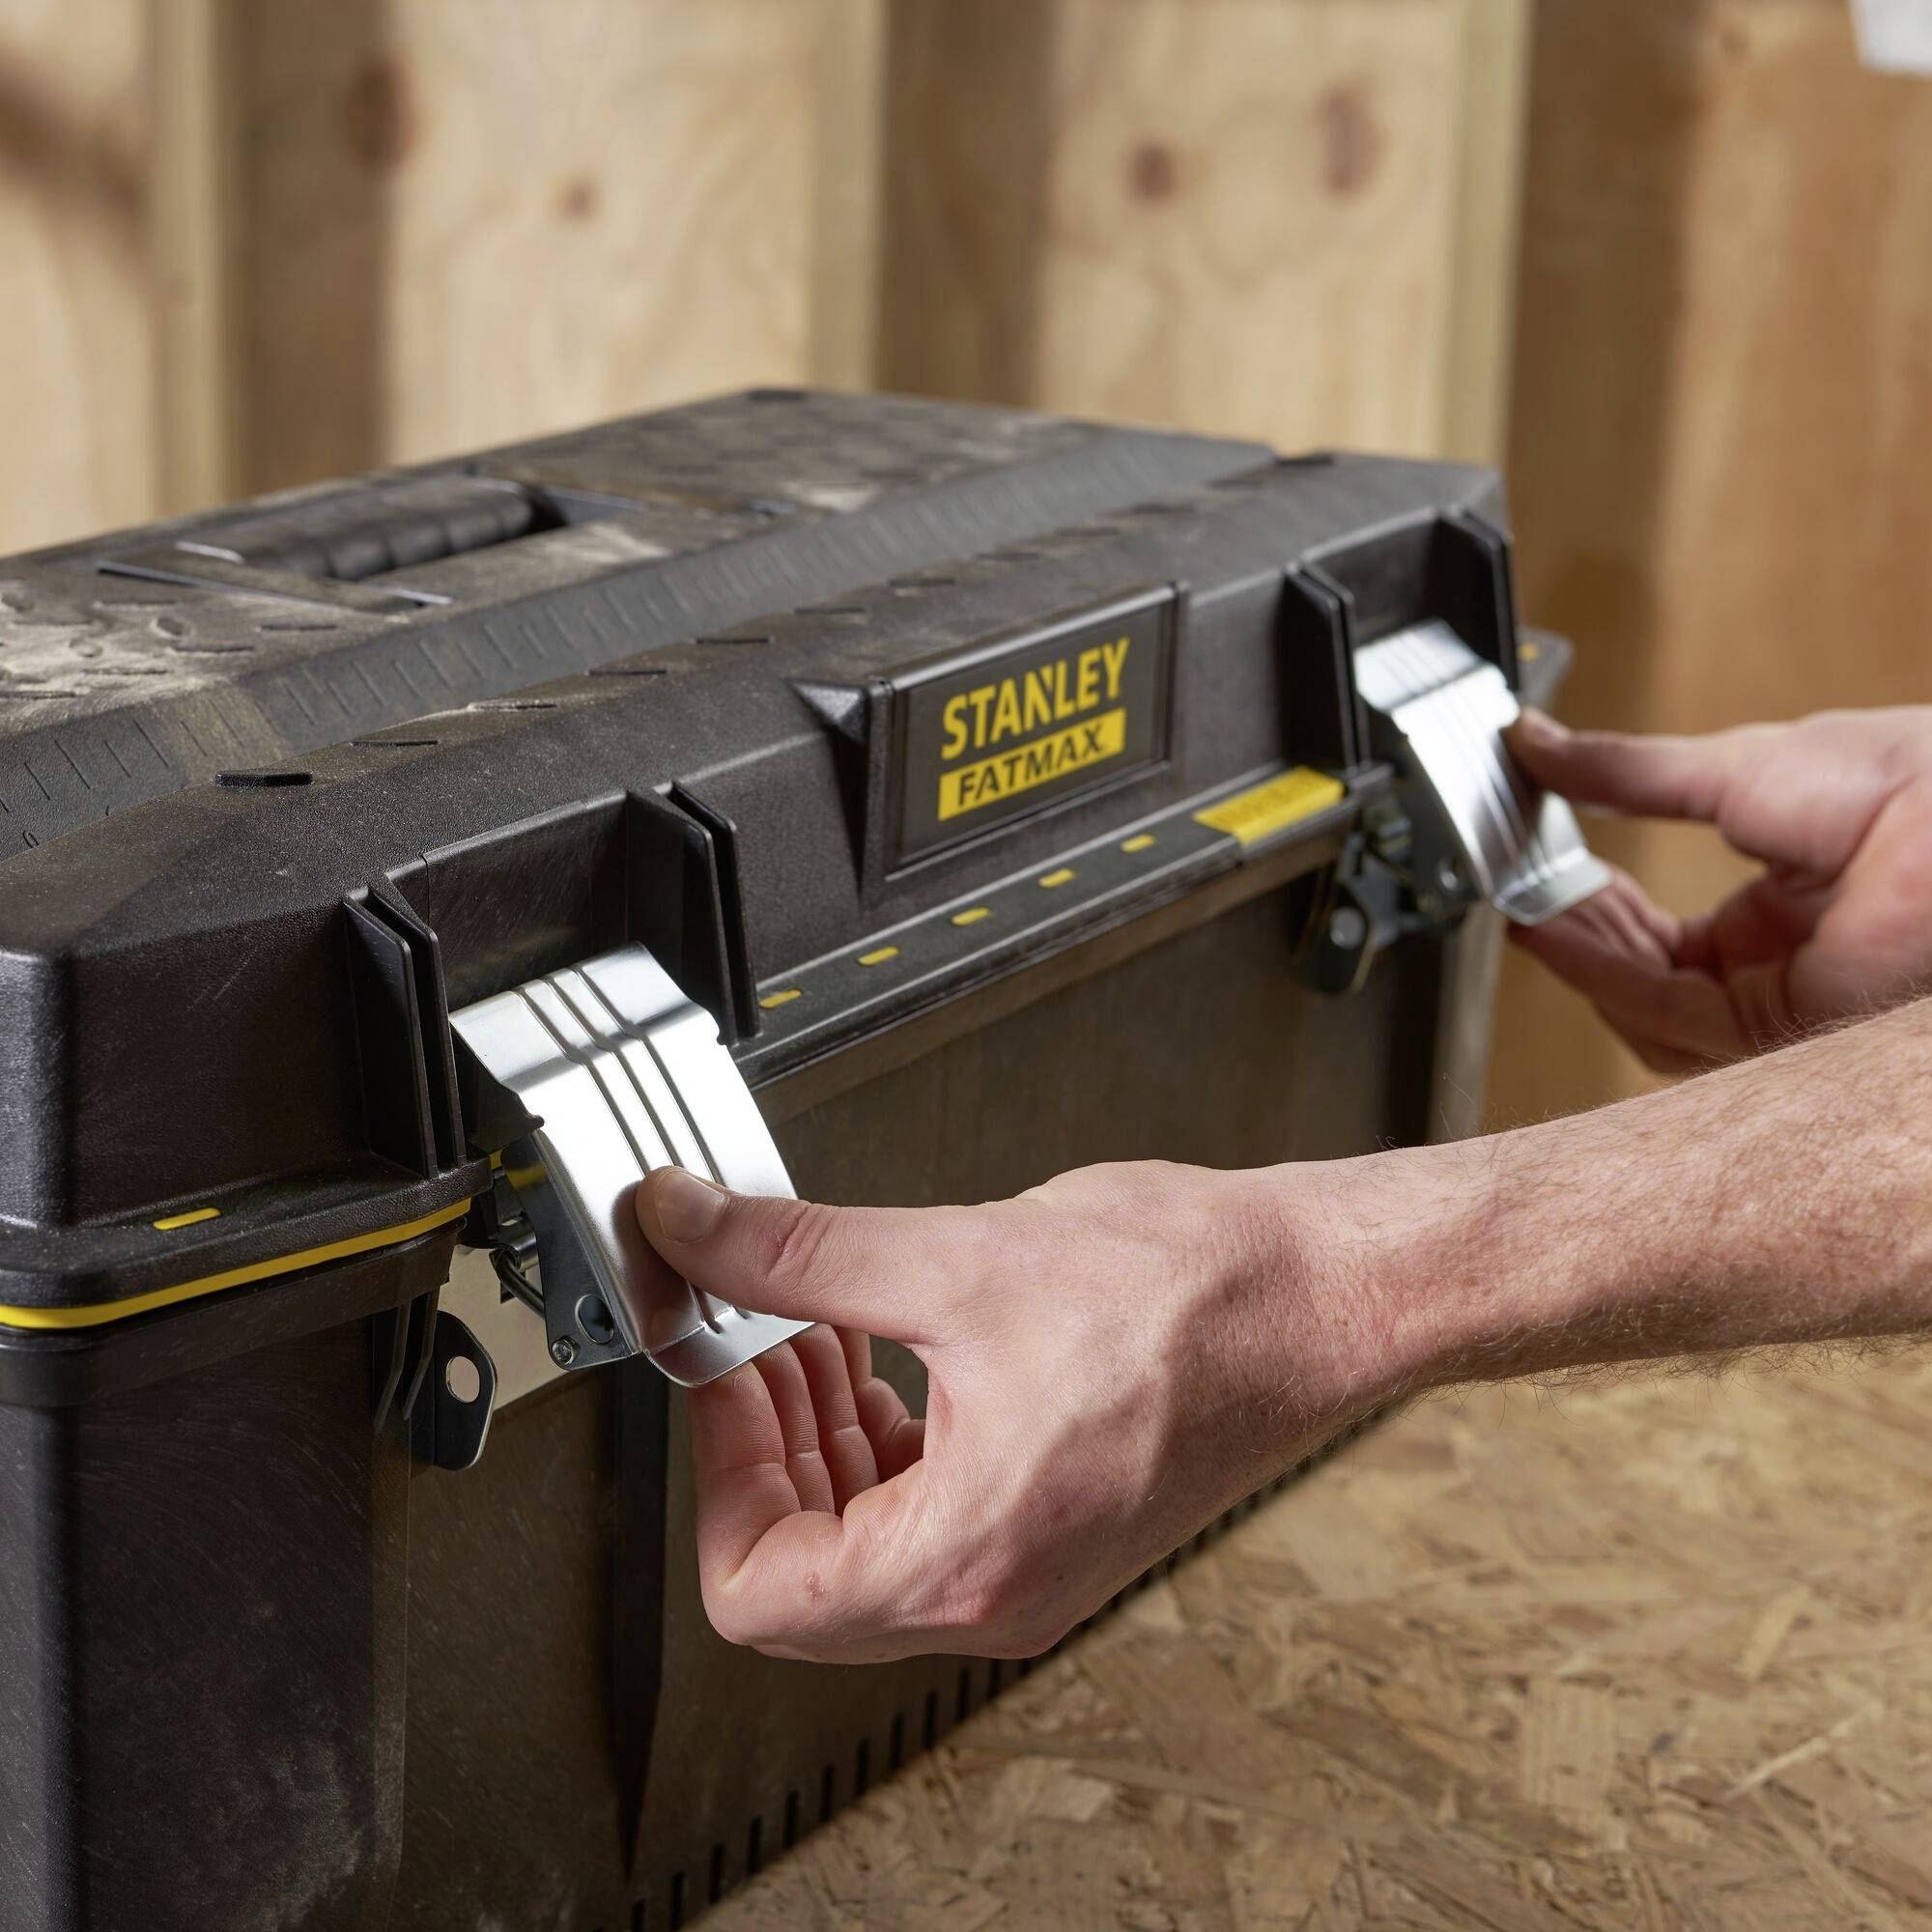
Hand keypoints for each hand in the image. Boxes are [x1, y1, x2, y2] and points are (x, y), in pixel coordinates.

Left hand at [633, 1158, 1405, 1662]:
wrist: (1323, 1293)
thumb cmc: (1194, 1294)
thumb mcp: (956, 1259)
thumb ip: (794, 1253)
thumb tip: (686, 1231)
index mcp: (965, 1558)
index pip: (755, 1590)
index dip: (713, 1470)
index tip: (715, 1367)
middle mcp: (994, 1592)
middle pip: (801, 1570)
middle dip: (762, 1439)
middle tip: (749, 1327)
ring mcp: (1028, 1568)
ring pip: (862, 1540)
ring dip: (819, 1433)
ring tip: (810, 1321)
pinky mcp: (1054, 1526)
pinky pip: (928, 1512)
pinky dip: (884, 1437)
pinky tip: (881, 1345)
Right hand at [1506, 706, 1931, 1072]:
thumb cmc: (1900, 784)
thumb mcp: (1732, 765)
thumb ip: (1624, 771)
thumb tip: (1539, 744)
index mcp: (1782, 908)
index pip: (1656, 933)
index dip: (1587, 904)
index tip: (1535, 869)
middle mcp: (1777, 967)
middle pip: (1639, 978)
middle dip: (1573, 933)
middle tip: (1519, 888)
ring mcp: (1777, 1004)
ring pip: (1642, 1012)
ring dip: (1579, 960)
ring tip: (1528, 908)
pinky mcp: (1775, 1031)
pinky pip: (1664, 1016)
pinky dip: (1600, 976)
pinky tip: (1553, 931)